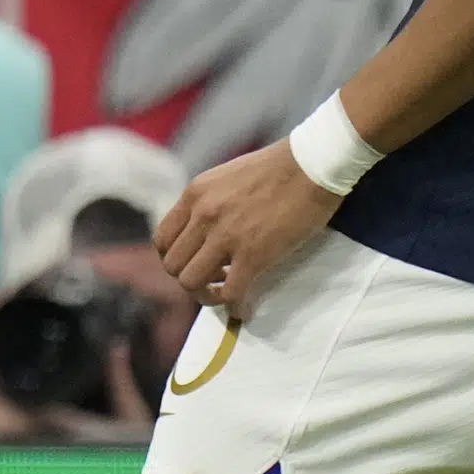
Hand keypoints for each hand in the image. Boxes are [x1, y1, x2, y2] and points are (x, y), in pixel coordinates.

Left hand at [155, 140, 340, 317]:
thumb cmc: (277, 168)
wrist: (311, 164)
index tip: (196, 262)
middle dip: (190, 279)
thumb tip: (207, 234)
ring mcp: (225, 235)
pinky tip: (244, 308)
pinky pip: (230, 293)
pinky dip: (234, 307)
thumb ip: (210, 204)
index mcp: (195, 194)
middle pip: (172, 266)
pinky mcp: (253, 254)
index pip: (162, 239)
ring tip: (227, 291)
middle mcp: (202, 214)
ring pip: (191, 283)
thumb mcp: (227, 178)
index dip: (176, 259)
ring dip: (206, 295)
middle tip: (215, 279)